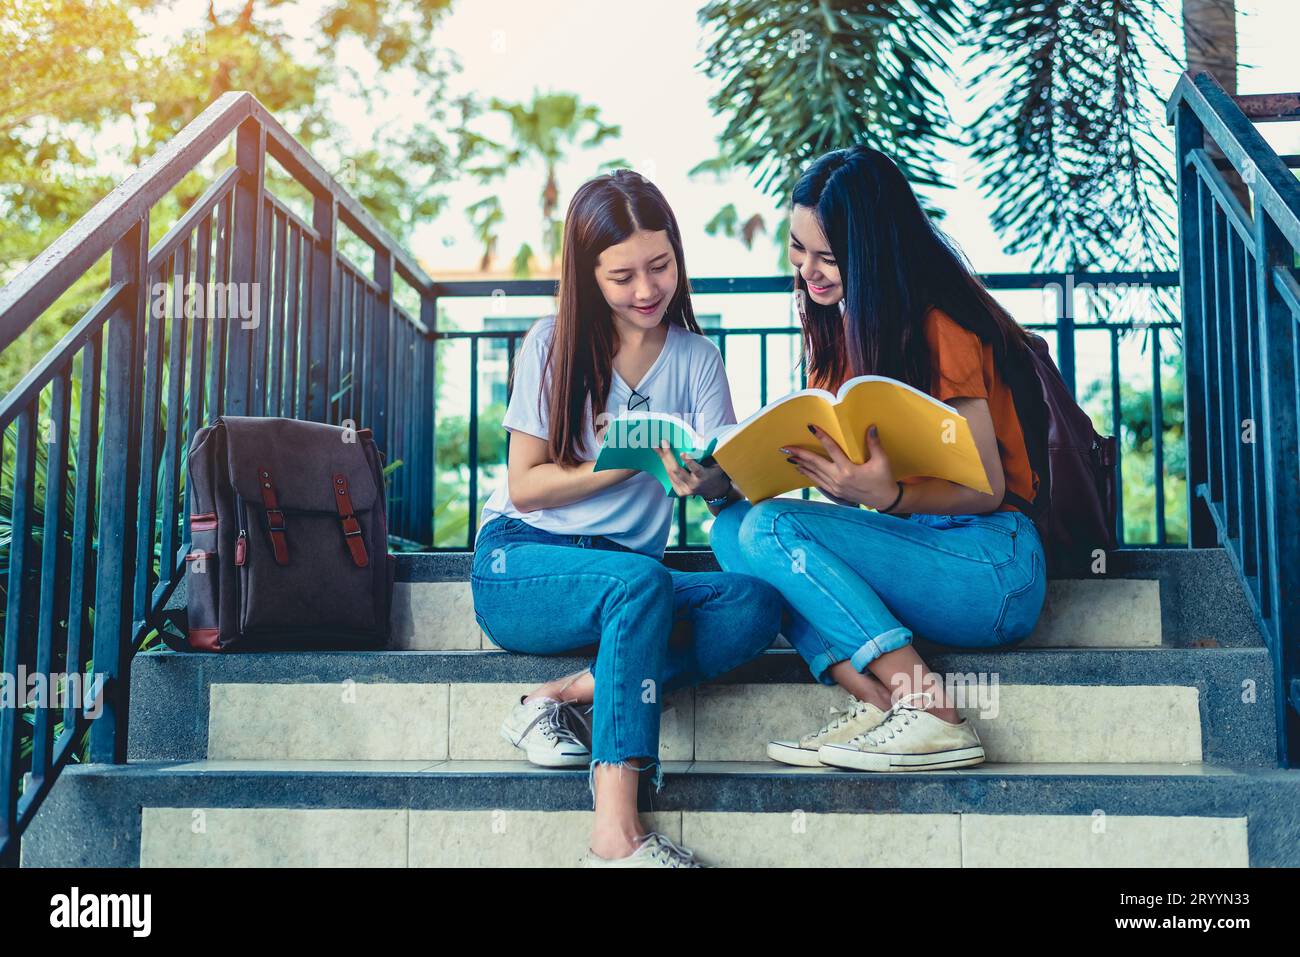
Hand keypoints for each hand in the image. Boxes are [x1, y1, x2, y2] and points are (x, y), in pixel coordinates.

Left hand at [654, 441, 731, 498]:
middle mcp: (693, 485)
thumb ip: (708, 455)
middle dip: (668, 456)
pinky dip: (666, 466)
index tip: (683, 453)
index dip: (689, 462)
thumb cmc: (713, 472)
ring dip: (663, 459)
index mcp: (703, 477)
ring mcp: (685, 490)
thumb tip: (699, 438)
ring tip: (657, 447)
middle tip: (663, 443)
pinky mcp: (679, 492)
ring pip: (671, 473)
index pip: (696, 470)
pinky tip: (661, 456)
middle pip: (677, 470)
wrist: (713, 490)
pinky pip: (670, 477)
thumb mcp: (715, 464)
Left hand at [782, 423, 897, 508]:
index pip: (831, 449)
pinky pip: (818, 482)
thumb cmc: (883, 479)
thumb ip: (874, 443)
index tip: (811, 427)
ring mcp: (835, 487)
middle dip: (800, 454)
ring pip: (814, 473)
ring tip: (789, 457)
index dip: (821, 437)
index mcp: (849, 470)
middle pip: (815, 463)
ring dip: (801, 464)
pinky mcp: (835, 492)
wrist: (884, 500)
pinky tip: (801, 469)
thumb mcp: (881, 460)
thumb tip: (871, 427)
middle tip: (785, 448)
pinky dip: (808, 475)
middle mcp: (839, 478)